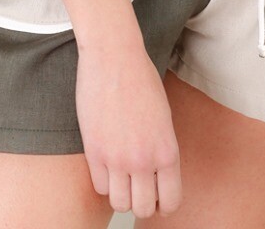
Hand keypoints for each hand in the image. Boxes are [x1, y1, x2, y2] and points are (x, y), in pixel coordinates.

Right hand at [76, 42, 181, 218]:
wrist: (114, 55)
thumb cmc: (140, 79)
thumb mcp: (164, 118)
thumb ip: (161, 149)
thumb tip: (155, 174)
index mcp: (168, 152)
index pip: (170, 202)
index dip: (163, 204)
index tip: (155, 196)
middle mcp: (144, 161)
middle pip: (143, 209)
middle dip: (141, 202)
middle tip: (136, 188)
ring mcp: (117, 158)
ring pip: (119, 204)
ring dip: (120, 195)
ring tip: (119, 178)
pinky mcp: (94, 150)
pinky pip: (100, 186)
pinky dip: (103, 181)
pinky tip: (105, 164)